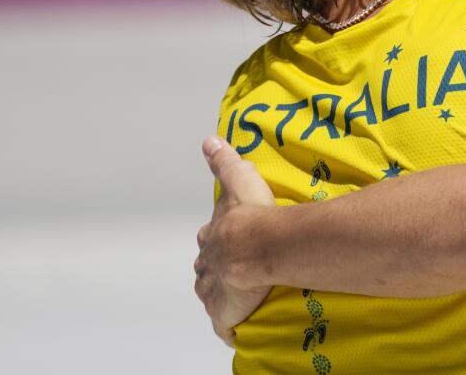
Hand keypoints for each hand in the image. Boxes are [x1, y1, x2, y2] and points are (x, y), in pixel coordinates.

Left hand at [194, 136, 275, 346]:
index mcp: (212, 238)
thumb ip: (224, 163)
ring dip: (224, 293)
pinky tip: (236, 325)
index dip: (220, 237)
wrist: (257, 248)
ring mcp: (213, 292)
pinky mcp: (222, 314)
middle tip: (238, 268)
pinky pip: (224, 323)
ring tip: (241, 296)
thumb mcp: (239, 181)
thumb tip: (209, 141)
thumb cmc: (252, 216)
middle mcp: (207, 265)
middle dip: (219, 266)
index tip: (230, 238)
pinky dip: (228, 324)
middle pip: (209, 266)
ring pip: (214, 293)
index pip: (211, 237)